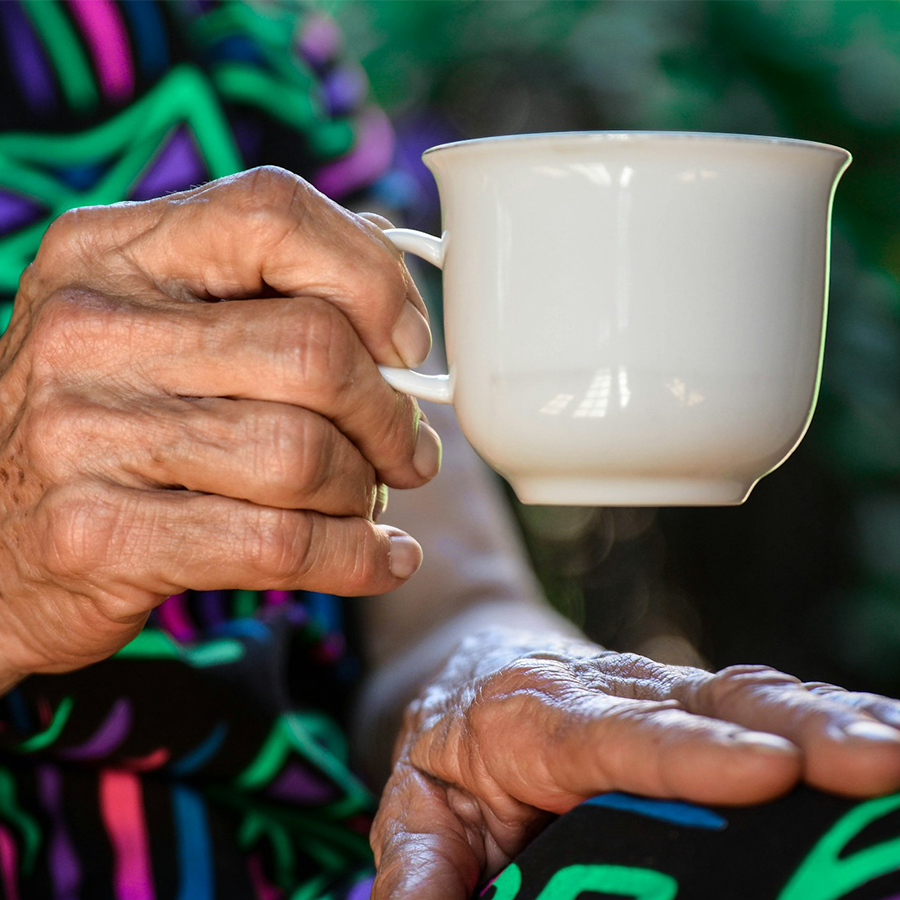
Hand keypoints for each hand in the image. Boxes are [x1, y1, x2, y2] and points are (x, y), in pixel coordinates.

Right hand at [0, 166, 440, 684]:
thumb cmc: (107, 424)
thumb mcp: (153, 326)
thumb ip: (258, 287)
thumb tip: (391, 260)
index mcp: (110, 251)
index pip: (271, 214)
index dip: (371, 279)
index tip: (409, 346)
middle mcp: (89, 329)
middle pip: (312, 348)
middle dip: (390, 413)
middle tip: (408, 451)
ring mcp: (84, 434)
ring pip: (302, 454)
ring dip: (365, 490)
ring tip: (369, 501)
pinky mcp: (99, 535)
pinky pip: (277, 544)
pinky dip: (357, 558)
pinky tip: (383, 558)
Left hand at [371, 634, 899, 899]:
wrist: (471, 659)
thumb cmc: (449, 739)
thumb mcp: (417, 806)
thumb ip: (420, 872)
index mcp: (535, 717)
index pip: (615, 736)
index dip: (689, 754)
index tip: (767, 771)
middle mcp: (610, 694)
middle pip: (707, 703)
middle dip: (797, 727)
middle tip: (878, 759)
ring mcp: (660, 693)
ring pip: (750, 694)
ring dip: (830, 718)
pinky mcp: (695, 703)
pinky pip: (765, 703)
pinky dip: (830, 716)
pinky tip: (888, 734)